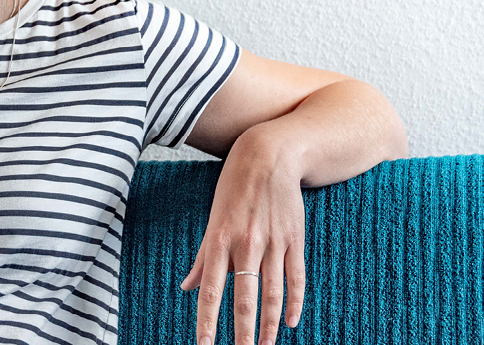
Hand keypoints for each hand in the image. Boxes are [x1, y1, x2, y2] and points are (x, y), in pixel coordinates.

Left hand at [179, 130, 306, 344]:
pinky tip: (290, 323)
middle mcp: (246, 244)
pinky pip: (296, 278)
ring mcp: (273, 243)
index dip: (208, 320)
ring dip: (269, 325)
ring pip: (272, 293)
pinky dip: (294, 303)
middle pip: (244, 298)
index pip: (212, 290)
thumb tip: (187, 287)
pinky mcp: (294, 239)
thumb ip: (202, 256)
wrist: (268, 155)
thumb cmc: (233, 187)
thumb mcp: (212, 218)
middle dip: (243, 332)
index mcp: (219, 240)